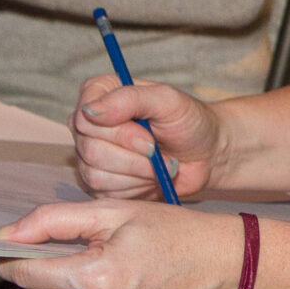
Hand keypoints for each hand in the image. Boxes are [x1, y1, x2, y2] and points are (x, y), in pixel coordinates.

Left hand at [0, 199, 238, 288]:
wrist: (228, 266)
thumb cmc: (175, 234)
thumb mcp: (115, 213)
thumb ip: (53, 220)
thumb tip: (5, 237)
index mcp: (97, 277)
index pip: (26, 274)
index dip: (8, 262)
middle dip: (43, 278)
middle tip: (72, 258)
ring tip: (105, 278)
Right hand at [71, 73, 225, 197]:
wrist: (205, 154)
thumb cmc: (187, 121)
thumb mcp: (167, 100)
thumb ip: (131, 98)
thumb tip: (91, 110)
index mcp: (98, 94)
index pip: (85, 117)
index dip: (118, 132)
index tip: (148, 133)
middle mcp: (88, 125)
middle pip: (90, 149)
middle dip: (133, 155)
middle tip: (157, 150)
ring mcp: (88, 156)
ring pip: (95, 175)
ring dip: (137, 173)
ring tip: (158, 163)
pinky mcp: (97, 183)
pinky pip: (105, 194)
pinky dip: (135, 188)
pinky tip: (151, 177)